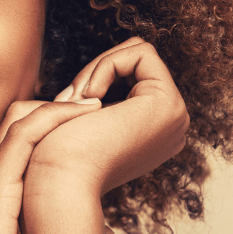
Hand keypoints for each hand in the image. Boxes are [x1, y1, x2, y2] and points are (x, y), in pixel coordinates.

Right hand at [0, 98, 103, 233]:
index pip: (19, 146)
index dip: (52, 127)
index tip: (88, 124)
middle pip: (17, 122)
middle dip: (57, 107)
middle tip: (95, 105)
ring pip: (18, 121)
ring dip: (58, 106)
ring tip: (95, 103)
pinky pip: (20, 139)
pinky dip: (52, 120)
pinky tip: (81, 115)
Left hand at [28, 37, 188, 197]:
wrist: (56, 181)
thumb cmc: (57, 154)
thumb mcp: (84, 121)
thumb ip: (103, 104)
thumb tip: (104, 91)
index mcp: (157, 131)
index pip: (135, 71)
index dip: (96, 75)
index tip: (70, 103)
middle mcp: (174, 125)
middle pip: (139, 59)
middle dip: (98, 68)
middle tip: (70, 100)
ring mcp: (176, 117)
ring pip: (140, 52)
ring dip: (99, 68)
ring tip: (77, 101)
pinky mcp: (168, 105)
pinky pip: (142, 52)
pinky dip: (106, 66)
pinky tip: (89, 99)